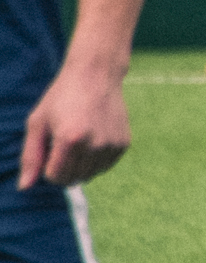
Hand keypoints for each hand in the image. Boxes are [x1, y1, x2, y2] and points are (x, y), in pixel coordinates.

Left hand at [17, 63, 129, 190]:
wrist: (96, 74)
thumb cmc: (61, 97)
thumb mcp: (37, 123)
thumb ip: (30, 157)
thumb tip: (25, 187)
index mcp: (70, 139)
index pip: (56, 177)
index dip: (48, 167)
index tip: (50, 148)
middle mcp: (94, 144)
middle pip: (74, 178)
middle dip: (64, 167)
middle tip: (63, 143)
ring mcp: (112, 145)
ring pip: (90, 175)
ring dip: (80, 165)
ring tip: (78, 140)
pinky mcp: (124, 144)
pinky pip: (105, 166)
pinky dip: (95, 159)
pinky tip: (92, 139)